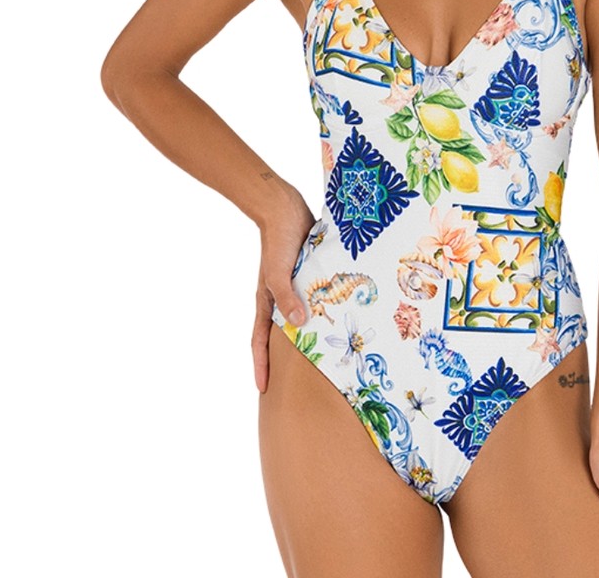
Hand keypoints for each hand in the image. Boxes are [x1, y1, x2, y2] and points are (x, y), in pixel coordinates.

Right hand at [251, 184, 315, 394]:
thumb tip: (297, 325)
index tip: (263, 390)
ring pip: (297, 319)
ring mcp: (293, 287)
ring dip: (305, 337)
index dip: (261, 365)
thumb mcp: (279, 272)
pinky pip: (313, 301)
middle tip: (292, 382)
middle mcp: (279, 298)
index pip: (259, 341)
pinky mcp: (308, 276)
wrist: (284, 209)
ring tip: (321, 357)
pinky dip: (321, 313)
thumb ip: (287, 298)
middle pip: (278, 336)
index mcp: (266, 302)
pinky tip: (338, 318)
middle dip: (282, 359)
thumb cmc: (279, 241)